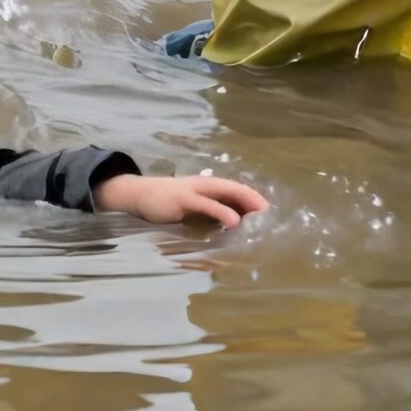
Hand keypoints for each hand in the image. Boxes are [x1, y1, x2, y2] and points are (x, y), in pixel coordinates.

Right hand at [94, 171, 269, 228]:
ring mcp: (195, 190)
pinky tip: (234, 220)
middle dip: (254, 200)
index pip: (236, 190)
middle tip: (271, 214)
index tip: (268, 212)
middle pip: (236, 188)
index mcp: (208, 186)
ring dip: (245, 202)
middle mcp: (205, 185)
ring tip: (261, 214)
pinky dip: (222, 211)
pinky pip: (207, 205)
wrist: (139, 193)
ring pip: (226, 193)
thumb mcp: (191, 207)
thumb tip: (228, 225)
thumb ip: (208, 213)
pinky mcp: (184, 199)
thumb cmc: (167, 202)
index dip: (252, 198)